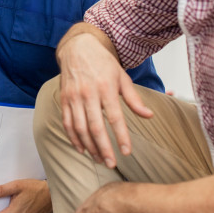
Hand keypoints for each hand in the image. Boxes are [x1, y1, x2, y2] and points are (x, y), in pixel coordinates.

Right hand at [56, 26, 152, 167]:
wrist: (78, 48)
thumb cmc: (103, 63)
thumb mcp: (122, 77)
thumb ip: (134, 99)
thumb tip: (149, 116)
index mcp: (106, 88)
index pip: (115, 117)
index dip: (121, 136)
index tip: (126, 152)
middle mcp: (88, 93)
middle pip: (95, 126)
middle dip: (103, 148)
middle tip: (111, 164)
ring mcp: (74, 97)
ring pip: (80, 128)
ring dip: (89, 146)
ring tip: (99, 159)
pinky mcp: (64, 100)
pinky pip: (67, 123)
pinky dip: (73, 138)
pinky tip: (82, 149)